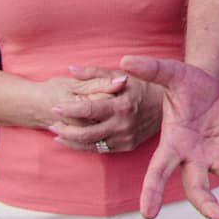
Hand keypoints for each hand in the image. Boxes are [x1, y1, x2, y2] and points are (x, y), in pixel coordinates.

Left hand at [49, 65, 163, 152]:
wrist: (167, 104)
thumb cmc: (143, 85)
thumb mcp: (122, 75)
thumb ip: (96, 73)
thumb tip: (72, 69)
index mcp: (121, 105)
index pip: (89, 110)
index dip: (69, 109)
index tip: (55, 107)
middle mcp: (123, 124)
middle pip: (86, 133)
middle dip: (65, 129)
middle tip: (51, 123)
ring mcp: (125, 138)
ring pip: (91, 145)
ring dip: (71, 140)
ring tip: (56, 133)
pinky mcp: (127, 146)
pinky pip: (100, 149)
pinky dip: (84, 146)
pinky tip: (73, 140)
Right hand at [121, 55, 218, 218]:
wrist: (207, 83)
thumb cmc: (184, 85)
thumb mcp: (170, 74)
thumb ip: (152, 69)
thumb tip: (126, 59)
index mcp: (172, 145)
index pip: (158, 172)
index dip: (152, 192)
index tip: (148, 214)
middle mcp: (194, 157)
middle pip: (198, 188)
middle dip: (207, 204)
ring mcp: (217, 154)